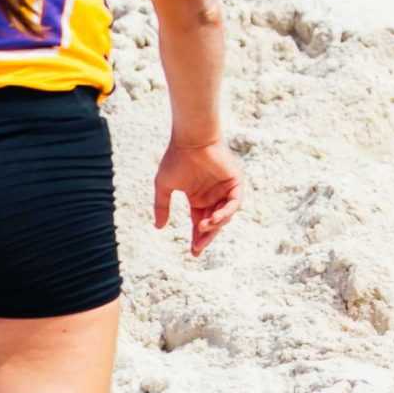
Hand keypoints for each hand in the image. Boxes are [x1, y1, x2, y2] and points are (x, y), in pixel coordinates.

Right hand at [153, 136, 242, 256]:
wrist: (191, 139)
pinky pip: (234, 203)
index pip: (199, 223)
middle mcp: (213, 196)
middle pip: (212, 223)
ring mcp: (224, 190)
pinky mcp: (235, 182)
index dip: (197, 238)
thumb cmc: (177, 158)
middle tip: (197, 247)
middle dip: (206, 237)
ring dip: (215, 225)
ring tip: (204, 227)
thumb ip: (162, 206)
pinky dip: (226, 212)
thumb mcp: (164, 186)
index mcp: (198, 198)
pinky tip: (215, 218)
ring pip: (224, 216)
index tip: (193, 252)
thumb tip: (158, 227)